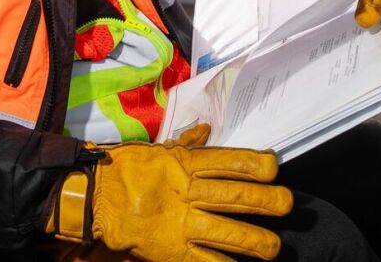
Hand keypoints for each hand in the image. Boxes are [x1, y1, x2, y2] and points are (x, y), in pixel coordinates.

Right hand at [47, 130, 291, 260]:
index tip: (275, 167)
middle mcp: (188, 191)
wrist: (92, 197)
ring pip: (227, 232)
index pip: (228, 161)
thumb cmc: (127, 169)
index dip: (255, 165)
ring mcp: (180, 223)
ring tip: (274, 248)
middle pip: (235, 196)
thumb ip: (188, 144)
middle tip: (288, 205)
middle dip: (266, 201)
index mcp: (185, 163)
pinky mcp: (171, 250)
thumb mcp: (159, 150)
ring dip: (255, 241)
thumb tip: (207, 131)